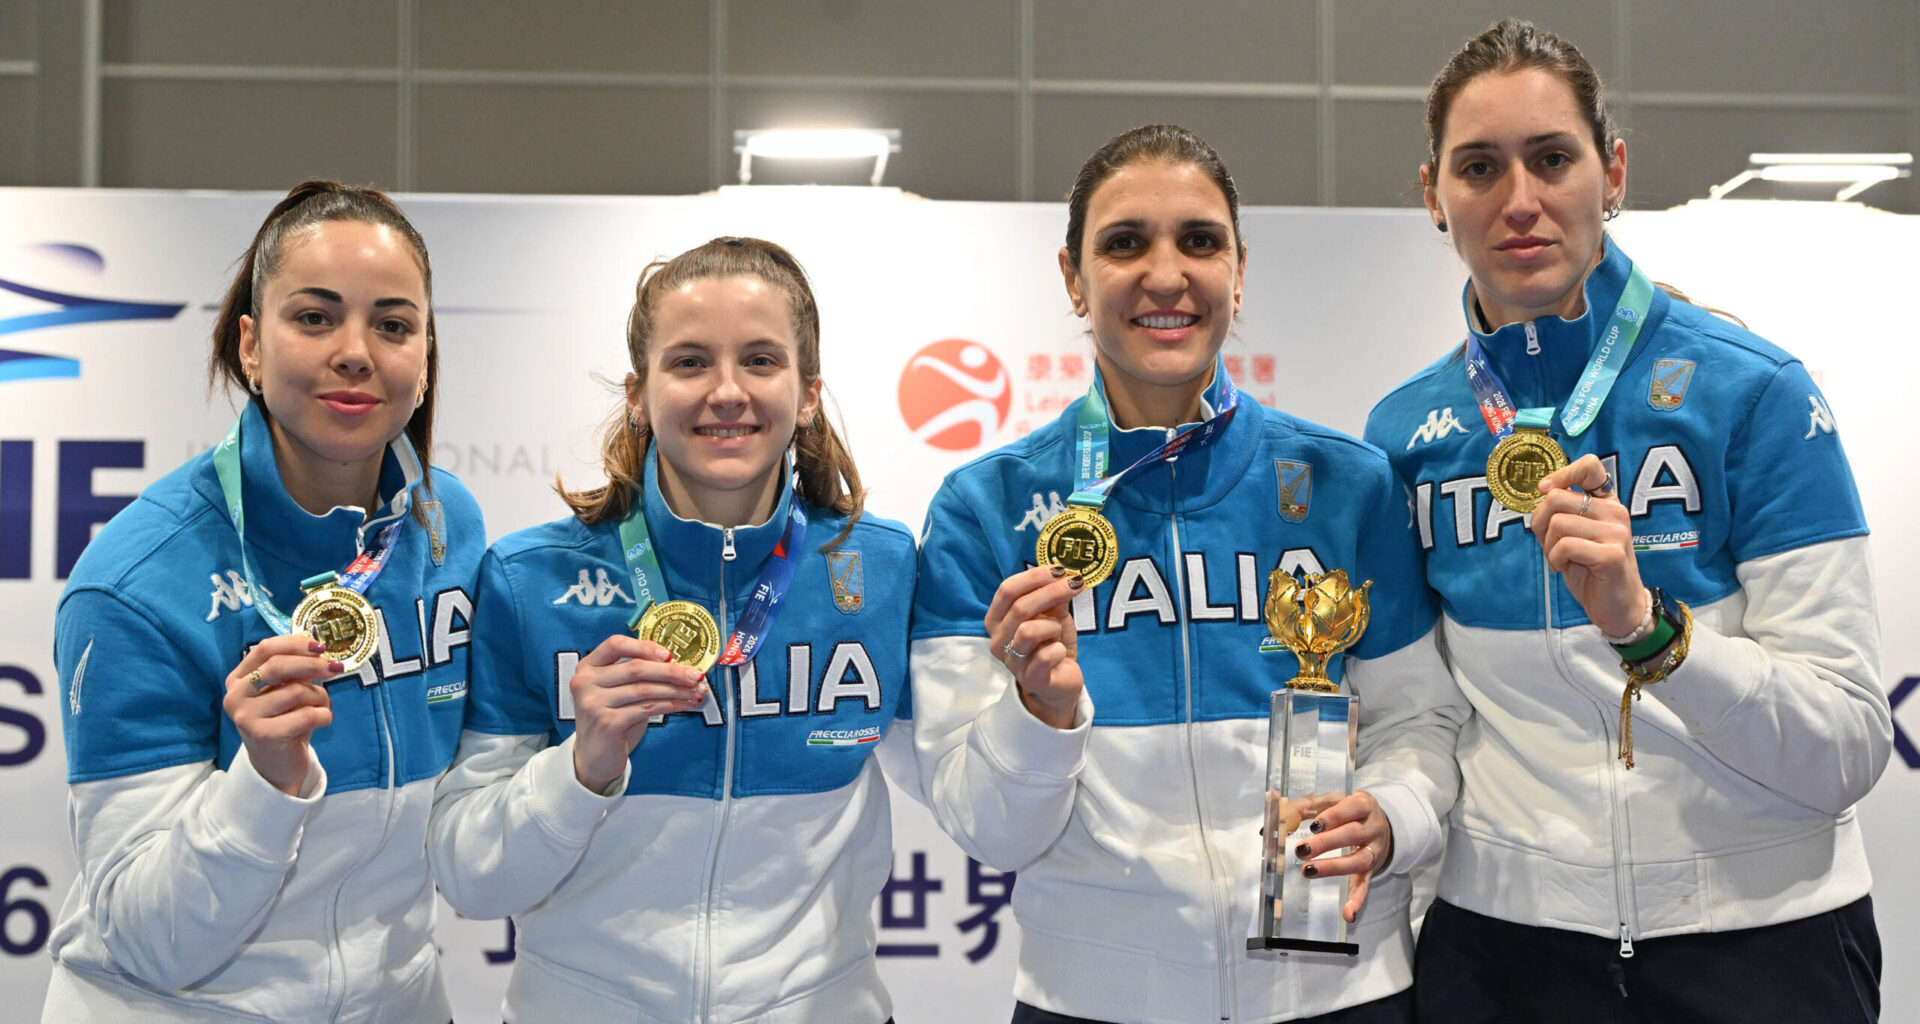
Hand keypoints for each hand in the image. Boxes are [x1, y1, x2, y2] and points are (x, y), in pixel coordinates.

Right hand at [222, 634, 342, 795]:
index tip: (321, 646)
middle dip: (313, 664)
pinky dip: (324, 715)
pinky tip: (324, 720)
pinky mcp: (263, 736)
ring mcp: (245, 717)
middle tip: (336, 667)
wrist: (277, 766)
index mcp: (238, 679)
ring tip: (323, 706)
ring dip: (320, 696)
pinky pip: (306, 715)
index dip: (295, 643)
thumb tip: (318, 649)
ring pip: (296, 691)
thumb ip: (295, 671)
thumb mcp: (286, 692)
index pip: (265, 649)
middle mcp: (235, 696)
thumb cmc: (284, 722)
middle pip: (278, 666)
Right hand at [569, 634, 706, 792]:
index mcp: (588, 666)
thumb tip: (679, 665)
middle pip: (636, 669)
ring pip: (645, 689)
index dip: (644, 646)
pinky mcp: (607, 722)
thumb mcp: (619, 692)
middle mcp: (585, 682)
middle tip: (696, 675)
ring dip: (676, 689)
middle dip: (671, 671)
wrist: (595, 758)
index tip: (670, 655)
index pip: (615, 644)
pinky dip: (671, 705)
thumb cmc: (612, 719)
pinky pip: (647, 708)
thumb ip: (638, 676)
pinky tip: (685, 704)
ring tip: (696, 691)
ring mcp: (594, 702)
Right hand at [984, 565, 1084, 728]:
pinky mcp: (1030, 679)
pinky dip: (1059, 649)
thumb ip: (1053, 597)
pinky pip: (1045, 656)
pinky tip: (1060, 652)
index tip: (1058, 569)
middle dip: (1050, 591)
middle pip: (1019, 607)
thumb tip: (1064, 575)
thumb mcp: (1053, 615)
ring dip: (1051, 626)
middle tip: (1075, 583)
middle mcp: (998, 640)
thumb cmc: (1051, 644)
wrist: (1059, 683)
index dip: (1033, 577)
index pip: (1006, 590)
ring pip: (1028, 631)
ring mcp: (1012, 662)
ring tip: (1058, 632)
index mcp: (997, 620)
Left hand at [1291, 790, 1392, 922]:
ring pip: (1360, 860)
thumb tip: (1278, 815)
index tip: (1313, 825)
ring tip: (1309, 870)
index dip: (1334, 816)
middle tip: (1302, 850)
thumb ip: (1304, 806)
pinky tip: (1348, 913)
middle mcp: (1373, 827)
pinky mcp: (1372, 869)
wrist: (1381, 823)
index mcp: (1364, 805)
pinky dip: (1358, 900)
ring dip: (1334, 867)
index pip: (1352, 808)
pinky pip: (1366, 885)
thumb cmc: (1347, 810)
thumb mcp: (1330, 801)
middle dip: (1326, 843)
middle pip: (1353, 834)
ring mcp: (1375, 850)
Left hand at [1532, 454, 1648, 636]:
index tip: (1545, 490)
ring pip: (1557, 523)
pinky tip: (1566, 568)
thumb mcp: (1571, 535)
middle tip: (1551, 544)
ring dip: (1548, 546)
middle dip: (1541, 523)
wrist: (1617, 607)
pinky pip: (1564, 546)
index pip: (1590, 466)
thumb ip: (1559, 513)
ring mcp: (1616, 532)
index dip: (1562, 474)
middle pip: (1557, 498)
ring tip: (1562, 560)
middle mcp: (1616, 512)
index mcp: (1607, 503)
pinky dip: (1555, 559)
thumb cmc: (1591, 571)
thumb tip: (1542, 490)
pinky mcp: (1611, 555)